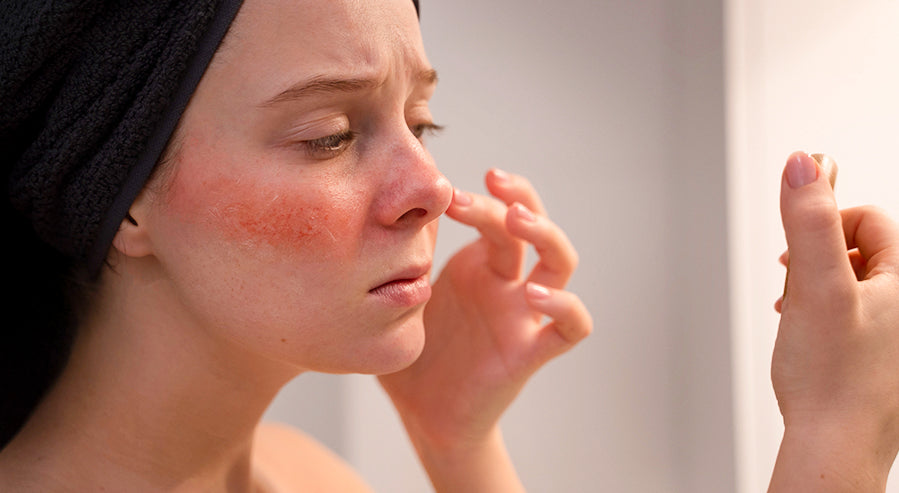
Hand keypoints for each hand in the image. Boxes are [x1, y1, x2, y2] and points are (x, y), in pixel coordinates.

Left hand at [378, 168, 591, 452]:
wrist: (424, 417)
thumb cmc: (412, 356)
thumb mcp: (396, 300)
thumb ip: (395, 260)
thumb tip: (378, 209)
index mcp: (477, 266)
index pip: (496, 214)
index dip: (482, 195)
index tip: (447, 189)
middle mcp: (506, 283)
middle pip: (533, 224)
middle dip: (517, 196)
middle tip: (491, 181)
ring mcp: (522, 314)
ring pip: (561, 263)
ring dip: (547, 233)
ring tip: (517, 219)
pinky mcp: (529, 351)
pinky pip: (570, 327)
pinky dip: (565, 307)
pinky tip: (534, 295)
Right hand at [770, 152, 898, 490]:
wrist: (834, 447)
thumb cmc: (832, 381)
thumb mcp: (816, 286)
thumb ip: (809, 220)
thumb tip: (805, 162)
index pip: (871, 220)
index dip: (826, 224)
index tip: (797, 250)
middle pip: (861, 251)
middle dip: (816, 260)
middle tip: (794, 285)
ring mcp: (895, 337)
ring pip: (852, 286)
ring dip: (815, 290)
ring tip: (797, 314)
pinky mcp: (879, 361)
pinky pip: (850, 319)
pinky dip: (822, 318)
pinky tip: (806, 338)